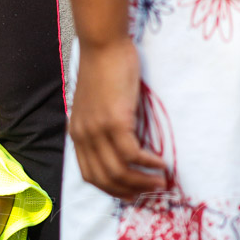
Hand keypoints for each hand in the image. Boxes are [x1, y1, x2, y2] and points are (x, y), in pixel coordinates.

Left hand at [68, 38, 167, 200]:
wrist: (102, 45)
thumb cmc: (104, 70)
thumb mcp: (97, 104)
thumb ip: (104, 126)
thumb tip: (126, 145)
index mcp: (77, 134)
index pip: (90, 175)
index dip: (112, 189)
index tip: (132, 193)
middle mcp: (83, 136)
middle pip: (104, 179)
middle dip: (129, 191)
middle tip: (151, 193)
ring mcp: (97, 130)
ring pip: (118, 171)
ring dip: (142, 182)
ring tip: (161, 182)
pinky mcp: (114, 121)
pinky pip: (132, 154)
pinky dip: (147, 164)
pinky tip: (161, 164)